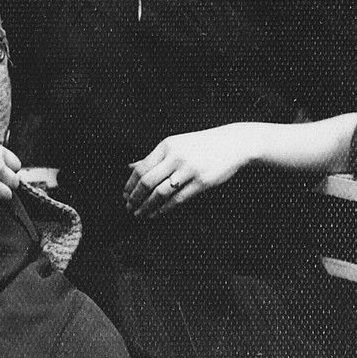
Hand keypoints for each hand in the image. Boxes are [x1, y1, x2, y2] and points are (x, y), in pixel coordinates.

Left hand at [124, 127, 261, 218]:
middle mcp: (175, 157)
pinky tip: (156, 214)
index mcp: (166, 145)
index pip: (141, 167)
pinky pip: (178, 199)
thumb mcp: (176, 144)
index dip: (130, 184)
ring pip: (160, 192)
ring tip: (139, 214)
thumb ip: (154, 157)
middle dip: (135, 197)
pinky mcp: (202, 182)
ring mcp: (189, 170)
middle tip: (128, 207)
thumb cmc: (201, 145)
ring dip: (147, 206)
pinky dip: (163, 209)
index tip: (124, 195)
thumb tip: (130, 166)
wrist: (232, 143)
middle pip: (147, 181)